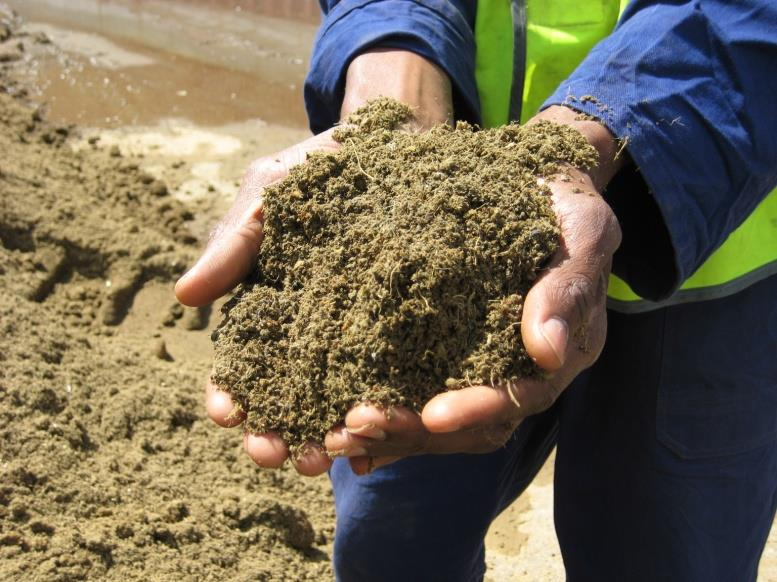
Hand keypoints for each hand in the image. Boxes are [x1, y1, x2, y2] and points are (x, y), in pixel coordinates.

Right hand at [176, 49, 454, 475]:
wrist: (396, 142)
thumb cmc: (321, 169)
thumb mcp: (271, 195)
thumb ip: (233, 243)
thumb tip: (186, 298)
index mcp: (273, 311)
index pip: (243, 364)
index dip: (230, 392)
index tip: (226, 413)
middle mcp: (316, 336)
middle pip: (290, 399)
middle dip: (277, 433)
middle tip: (275, 456)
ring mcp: (366, 339)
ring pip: (342, 402)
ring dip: (329, 436)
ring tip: (329, 455)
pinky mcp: (415, 334)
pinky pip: (399, 383)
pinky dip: (386, 415)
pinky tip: (383, 442)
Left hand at [324, 165, 621, 474]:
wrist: (535, 184)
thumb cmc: (563, 203)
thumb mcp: (581, 229)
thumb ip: (570, 286)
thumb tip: (548, 353)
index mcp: (564, 351)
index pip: (523, 395)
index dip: (480, 408)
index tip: (433, 414)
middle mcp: (523, 371)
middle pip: (474, 425)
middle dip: (418, 431)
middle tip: (360, 426)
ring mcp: (484, 367)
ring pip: (443, 423)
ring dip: (392, 433)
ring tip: (339, 434)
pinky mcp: (449, 354)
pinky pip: (417, 398)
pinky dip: (384, 422)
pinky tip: (339, 434)